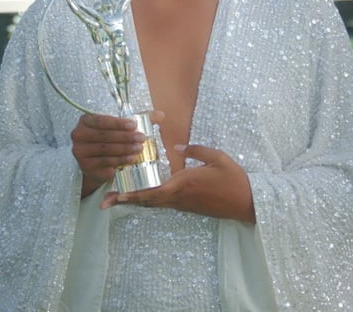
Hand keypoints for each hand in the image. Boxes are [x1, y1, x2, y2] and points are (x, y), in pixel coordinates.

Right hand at [71, 113, 146, 197]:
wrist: (95, 162)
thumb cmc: (109, 139)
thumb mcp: (120, 127)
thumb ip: (140, 118)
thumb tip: (160, 115)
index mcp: (85, 120)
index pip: (102, 120)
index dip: (118, 123)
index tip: (134, 125)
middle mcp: (78, 135)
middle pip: (104, 136)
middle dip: (125, 138)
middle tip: (141, 139)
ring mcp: (80, 152)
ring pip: (106, 150)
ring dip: (125, 150)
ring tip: (139, 149)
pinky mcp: (85, 166)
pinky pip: (105, 163)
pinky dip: (120, 161)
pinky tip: (131, 160)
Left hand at [100, 144, 255, 222]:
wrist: (247, 203)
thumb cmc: (234, 179)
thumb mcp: (217, 158)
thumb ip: (197, 150)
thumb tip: (179, 146)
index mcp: (184, 183)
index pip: (153, 191)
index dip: (133, 194)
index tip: (116, 194)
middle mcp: (179, 197)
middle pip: (148, 201)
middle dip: (126, 200)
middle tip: (105, 201)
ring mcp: (184, 204)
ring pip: (154, 203)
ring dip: (136, 200)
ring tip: (117, 197)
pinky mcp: (188, 207)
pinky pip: (164, 204)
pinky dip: (150, 200)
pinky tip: (142, 194)